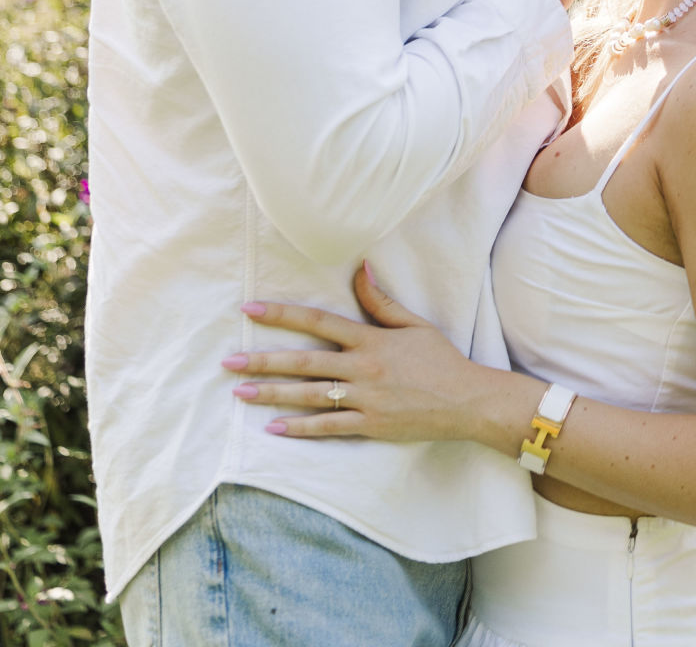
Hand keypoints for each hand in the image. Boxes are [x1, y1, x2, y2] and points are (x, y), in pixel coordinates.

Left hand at [221, 264, 492, 442]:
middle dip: (263, 360)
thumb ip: (380, 301)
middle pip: (304, 362)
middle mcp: (362, 368)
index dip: (283, 315)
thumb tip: (359, 267)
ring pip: (309, 396)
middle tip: (228, 361)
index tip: (251, 310)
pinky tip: (273, 428)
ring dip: (272, 394)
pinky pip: (328, 427)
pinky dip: (300, 428)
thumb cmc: (440, 359)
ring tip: (240, 392)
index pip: (318, 322)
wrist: (466, 400)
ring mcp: (364, 399)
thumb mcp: (413, 324)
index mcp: (370, 340)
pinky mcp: (369, 425)